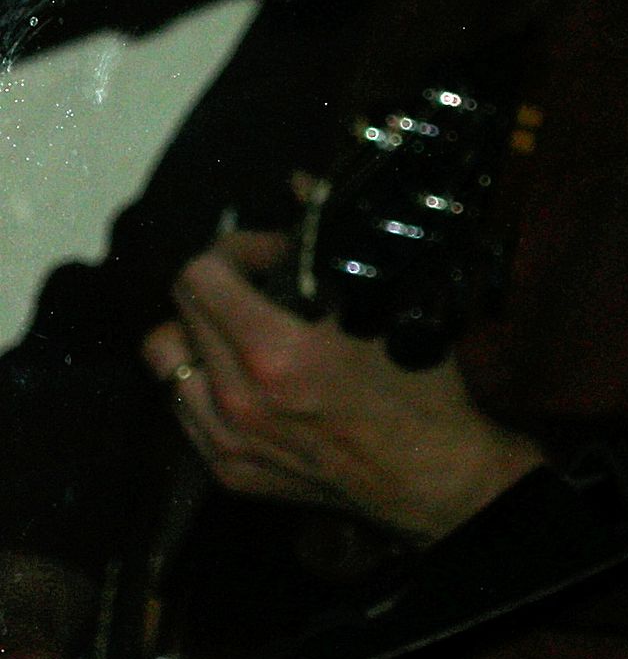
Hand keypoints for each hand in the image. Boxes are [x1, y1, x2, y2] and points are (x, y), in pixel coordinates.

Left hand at [141, 232, 543, 540]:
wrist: (429, 477)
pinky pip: (183, 407)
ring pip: (166, 358)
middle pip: (180, 308)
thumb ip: (333, 239)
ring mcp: (226, 441)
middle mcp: (239, 400)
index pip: (200, 275)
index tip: (272, 255)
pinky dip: (207, 380)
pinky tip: (249, 376)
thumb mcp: (386, 303)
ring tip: (244, 329)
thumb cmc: (418, 386)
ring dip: (200, 332)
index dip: (235, 250)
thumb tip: (298, 181)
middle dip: (221, 281)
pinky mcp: (227, 471)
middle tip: (264, 283)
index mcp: (277, 354)